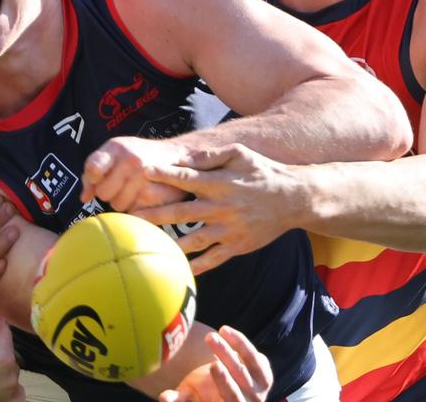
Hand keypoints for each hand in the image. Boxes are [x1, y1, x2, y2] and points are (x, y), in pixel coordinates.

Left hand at [81, 136, 190, 211]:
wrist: (178, 156)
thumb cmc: (140, 154)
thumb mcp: (115, 152)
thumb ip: (94, 170)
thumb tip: (84, 197)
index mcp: (117, 147)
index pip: (92, 170)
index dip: (92, 179)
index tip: (98, 178)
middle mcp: (130, 161)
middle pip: (103, 193)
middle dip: (109, 193)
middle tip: (120, 184)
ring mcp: (144, 179)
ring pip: (117, 206)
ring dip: (123, 201)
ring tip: (134, 188)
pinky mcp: (156, 195)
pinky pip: (133, 212)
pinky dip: (137, 208)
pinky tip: (145, 195)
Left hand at [135, 145, 300, 274]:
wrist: (294, 198)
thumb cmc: (263, 172)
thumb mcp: (240, 154)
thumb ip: (211, 156)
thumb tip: (183, 158)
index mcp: (220, 183)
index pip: (186, 178)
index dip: (164, 175)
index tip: (143, 173)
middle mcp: (221, 207)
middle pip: (181, 212)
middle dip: (155, 214)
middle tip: (131, 218)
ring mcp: (229, 229)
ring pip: (193, 239)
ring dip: (169, 243)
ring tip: (147, 246)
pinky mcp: (237, 246)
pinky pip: (213, 259)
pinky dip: (196, 266)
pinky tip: (178, 270)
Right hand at [159, 326, 272, 401]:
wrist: (227, 384)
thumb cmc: (203, 392)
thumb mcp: (190, 395)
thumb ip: (178, 399)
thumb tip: (163, 398)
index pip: (230, 400)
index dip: (224, 384)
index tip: (213, 366)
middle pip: (239, 387)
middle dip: (227, 370)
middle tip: (213, 353)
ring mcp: (259, 391)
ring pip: (248, 369)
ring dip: (231, 350)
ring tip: (214, 335)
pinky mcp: (265, 374)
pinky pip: (255, 358)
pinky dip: (241, 343)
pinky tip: (225, 331)